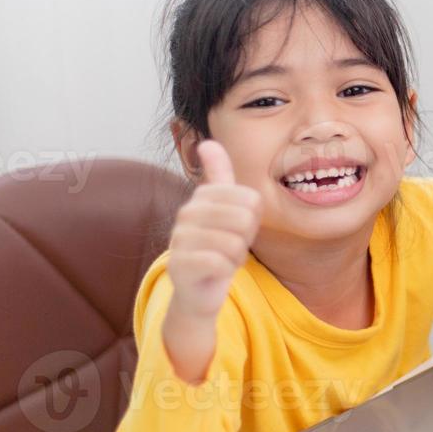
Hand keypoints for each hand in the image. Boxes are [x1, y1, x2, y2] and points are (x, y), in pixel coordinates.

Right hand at [166, 139, 262, 320]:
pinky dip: (226, 271)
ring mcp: (179, 238)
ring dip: (236, 257)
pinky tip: (215, 271)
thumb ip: (219, 176)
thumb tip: (208, 142)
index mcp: (202, 196)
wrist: (199, 289)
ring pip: (234, 243)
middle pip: (244, 220)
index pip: (251, 200)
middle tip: (231, 246)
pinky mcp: (179, 265)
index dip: (253, 219)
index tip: (238, 228)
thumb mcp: (225, 209)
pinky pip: (221, 263)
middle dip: (245, 239)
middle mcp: (186, 213)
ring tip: (221, 257)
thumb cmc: (218, 246)